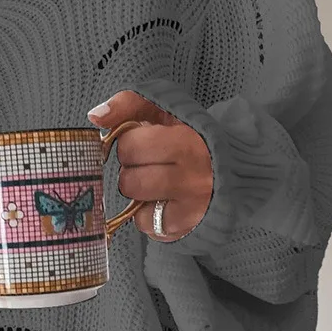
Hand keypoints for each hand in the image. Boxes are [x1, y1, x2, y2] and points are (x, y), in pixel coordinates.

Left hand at [87, 90, 212, 240]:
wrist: (235, 164)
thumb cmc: (192, 135)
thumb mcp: (166, 110)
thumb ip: (129, 104)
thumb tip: (96, 116)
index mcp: (187, 142)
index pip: (130, 147)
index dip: (129, 144)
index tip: (144, 141)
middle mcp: (193, 177)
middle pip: (129, 181)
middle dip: (131, 171)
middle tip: (149, 163)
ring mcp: (193, 207)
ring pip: (136, 206)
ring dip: (138, 193)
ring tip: (154, 181)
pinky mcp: (189, 227)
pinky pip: (148, 226)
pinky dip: (148, 216)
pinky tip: (162, 201)